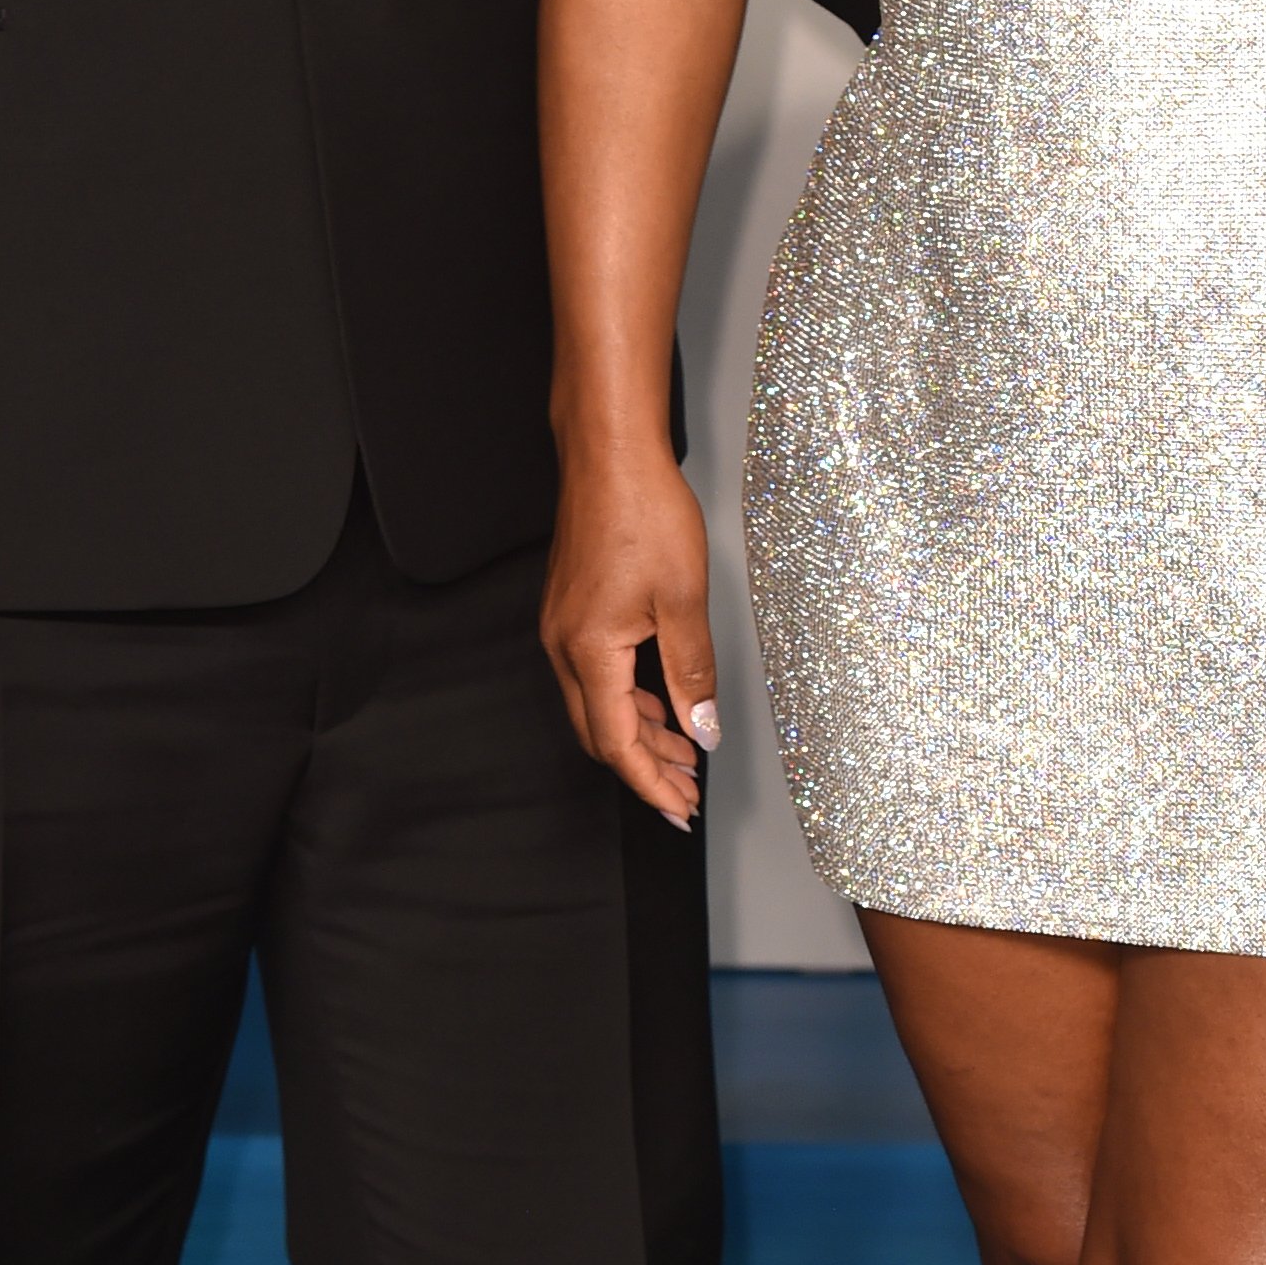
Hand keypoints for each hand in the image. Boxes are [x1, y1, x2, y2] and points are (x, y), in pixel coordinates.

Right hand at [542, 443, 720, 830]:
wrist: (609, 455)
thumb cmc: (642, 512)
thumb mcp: (684, 601)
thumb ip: (692, 675)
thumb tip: (703, 730)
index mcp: (588, 651)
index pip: (617, 743)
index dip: (650, 783)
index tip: (679, 809)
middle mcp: (563, 646)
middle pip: (601, 733)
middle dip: (645, 768)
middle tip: (687, 792)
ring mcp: (562, 628)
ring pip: (597, 706)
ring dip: (640, 735)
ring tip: (685, 752)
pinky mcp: (571, 611)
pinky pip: (594, 676)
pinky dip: (629, 700)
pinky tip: (661, 702)